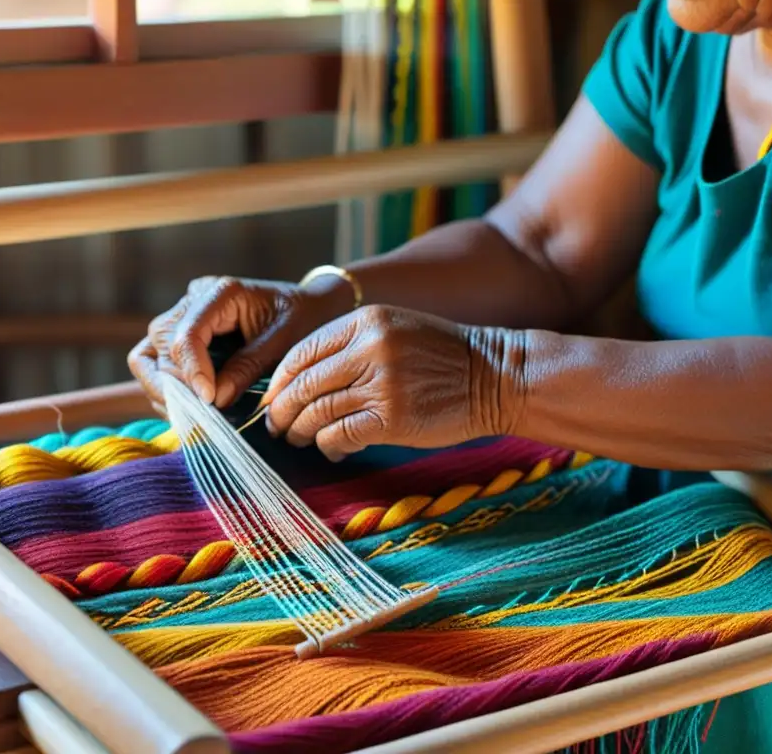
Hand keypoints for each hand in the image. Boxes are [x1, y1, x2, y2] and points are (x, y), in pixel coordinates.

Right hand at [128, 275, 351, 410]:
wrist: (311, 308)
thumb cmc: (304, 320)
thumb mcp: (286, 343)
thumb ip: (250, 367)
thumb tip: (215, 400)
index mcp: (222, 293)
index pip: (187, 334)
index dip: (192, 372)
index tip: (210, 401)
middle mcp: (195, 299)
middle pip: (160, 344)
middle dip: (176, 385)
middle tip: (203, 413)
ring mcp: (185, 315)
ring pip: (148, 356)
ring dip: (165, 390)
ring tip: (196, 413)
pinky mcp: (184, 334)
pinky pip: (157, 364)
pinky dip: (168, 390)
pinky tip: (195, 408)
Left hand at [260, 304, 525, 460]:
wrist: (497, 376)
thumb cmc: (446, 358)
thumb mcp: (397, 330)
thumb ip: (353, 346)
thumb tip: (302, 381)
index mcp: (365, 321)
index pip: (301, 352)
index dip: (279, 381)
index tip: (274, 398)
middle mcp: (368, 348)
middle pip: (302, 384)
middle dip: (282, 411)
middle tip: (278, 427)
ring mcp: (380, 383)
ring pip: (316, 413)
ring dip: (302, 432)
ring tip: (301, 440)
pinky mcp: (391, 418)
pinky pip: (339, 435)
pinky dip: (329, 447)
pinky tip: (334, 450)